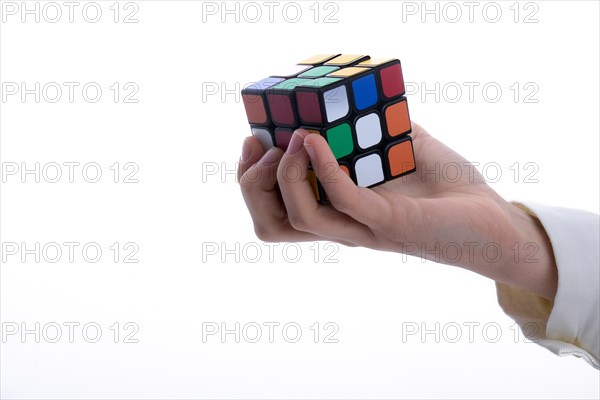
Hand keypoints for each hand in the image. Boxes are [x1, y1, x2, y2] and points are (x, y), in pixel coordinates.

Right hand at [237, 123, 556, 300]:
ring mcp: (362, 227)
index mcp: (338, 210)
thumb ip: (374, 126)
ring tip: (295, 139)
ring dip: (285, 176)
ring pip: (297, 218)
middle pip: (271, 223)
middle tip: (261, 146)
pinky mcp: (388, 222)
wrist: (492, 220)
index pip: (276, 208)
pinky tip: (319, 139)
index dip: (251, 178)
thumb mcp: (402, 147)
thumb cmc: (448, 190)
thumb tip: (352, 94)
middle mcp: (342, 225)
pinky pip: (342, 198)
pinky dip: (324, 167)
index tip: (253, 137)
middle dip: (251, 184)